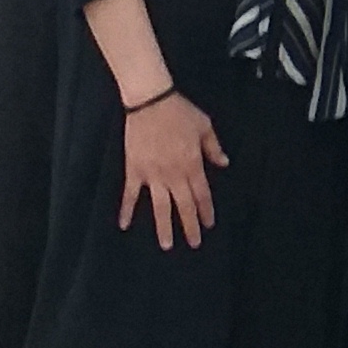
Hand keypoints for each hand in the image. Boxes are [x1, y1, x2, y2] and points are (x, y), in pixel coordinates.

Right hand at [118, 94, 222, 247]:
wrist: (150, 101)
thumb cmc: (179, 111)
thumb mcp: (204, 126)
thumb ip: (213, 147)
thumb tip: (224, 164)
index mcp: (192, 164)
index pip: (202, 194)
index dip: (206, 211)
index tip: (209, 225)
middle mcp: (173, 174)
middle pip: (183, 206)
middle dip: (189, 226)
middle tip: (194, 244)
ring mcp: (152, 175)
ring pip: (159, 206)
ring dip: (164, 227)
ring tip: (166, 245)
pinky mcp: (134, 170)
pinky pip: (130, 194)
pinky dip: (126, 209)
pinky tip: (124, 225)